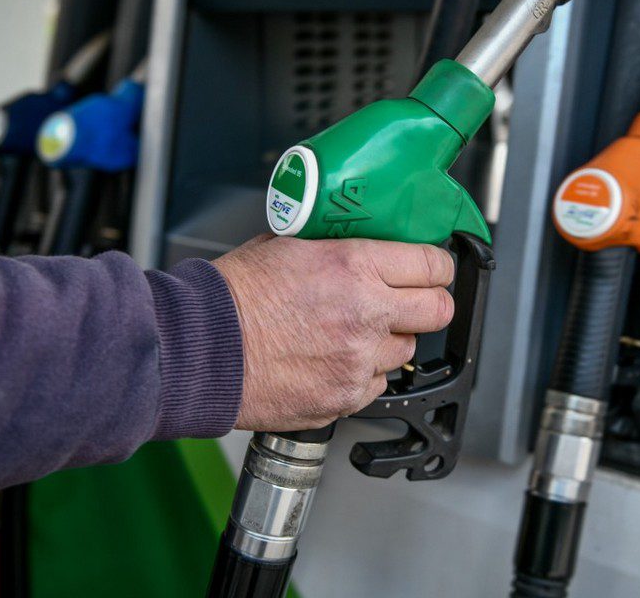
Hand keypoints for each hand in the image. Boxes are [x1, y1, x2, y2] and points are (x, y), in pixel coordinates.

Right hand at [214, 235, 454, 431]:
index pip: (432, 264)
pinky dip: (362, 373)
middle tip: (410, 301)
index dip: (436, 266)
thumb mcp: (288, 244)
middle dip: (429, 303)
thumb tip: (362, 243)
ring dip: (388, 340)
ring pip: (406, 350)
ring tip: (351, 333)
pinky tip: (332, 359)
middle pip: (438, 310)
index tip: (431, 269)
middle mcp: (366, 313)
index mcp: (354, 266)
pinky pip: (376, 384)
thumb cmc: (233, 295)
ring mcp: (358, 360)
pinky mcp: (346, 396)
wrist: (201, 349)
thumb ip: (336, 246)